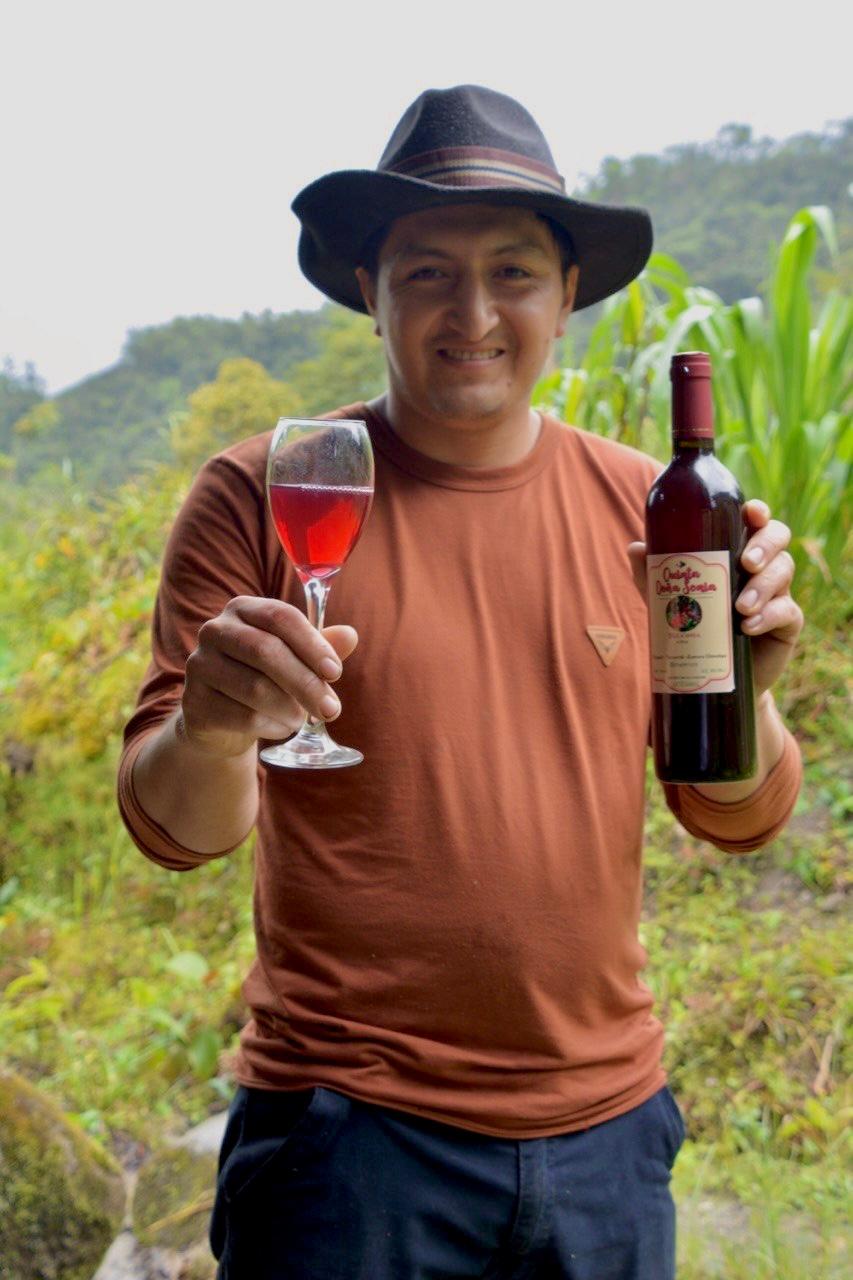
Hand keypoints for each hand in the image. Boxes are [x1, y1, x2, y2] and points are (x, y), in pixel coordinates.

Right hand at [179, 596, 357, 758]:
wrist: (221, 719)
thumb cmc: (265, 677)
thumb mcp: (295, 659)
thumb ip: (321, 646)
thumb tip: (350, 635)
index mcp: (243, 609)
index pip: (280, 616)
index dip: (311, 644)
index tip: (336, 673)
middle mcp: (215, 630)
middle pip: (266, 651)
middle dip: (305, 683)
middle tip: (331, 709)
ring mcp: (199, 665)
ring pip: (255, 687)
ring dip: (289, 708)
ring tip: (302, 718)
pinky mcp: (194, 701)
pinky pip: (242, 716)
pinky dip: (270, 725)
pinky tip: (278, 727)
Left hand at [627, 499, 802, 697]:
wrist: (713, 671)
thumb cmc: (693, 626)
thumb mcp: (667, 600)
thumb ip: (652, 575)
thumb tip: (636, 547)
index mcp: (737, 551)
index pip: (756, 522)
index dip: (758, 512)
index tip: (752, 513)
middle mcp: (762, 566)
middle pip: (778, 538)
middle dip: (764, 546)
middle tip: (746, 564)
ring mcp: (778, 593)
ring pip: (784, 571)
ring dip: (763, 586)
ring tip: (740, 607)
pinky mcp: (787, 623)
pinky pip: (787, 611)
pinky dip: (768, 616)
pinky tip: (748, 626)